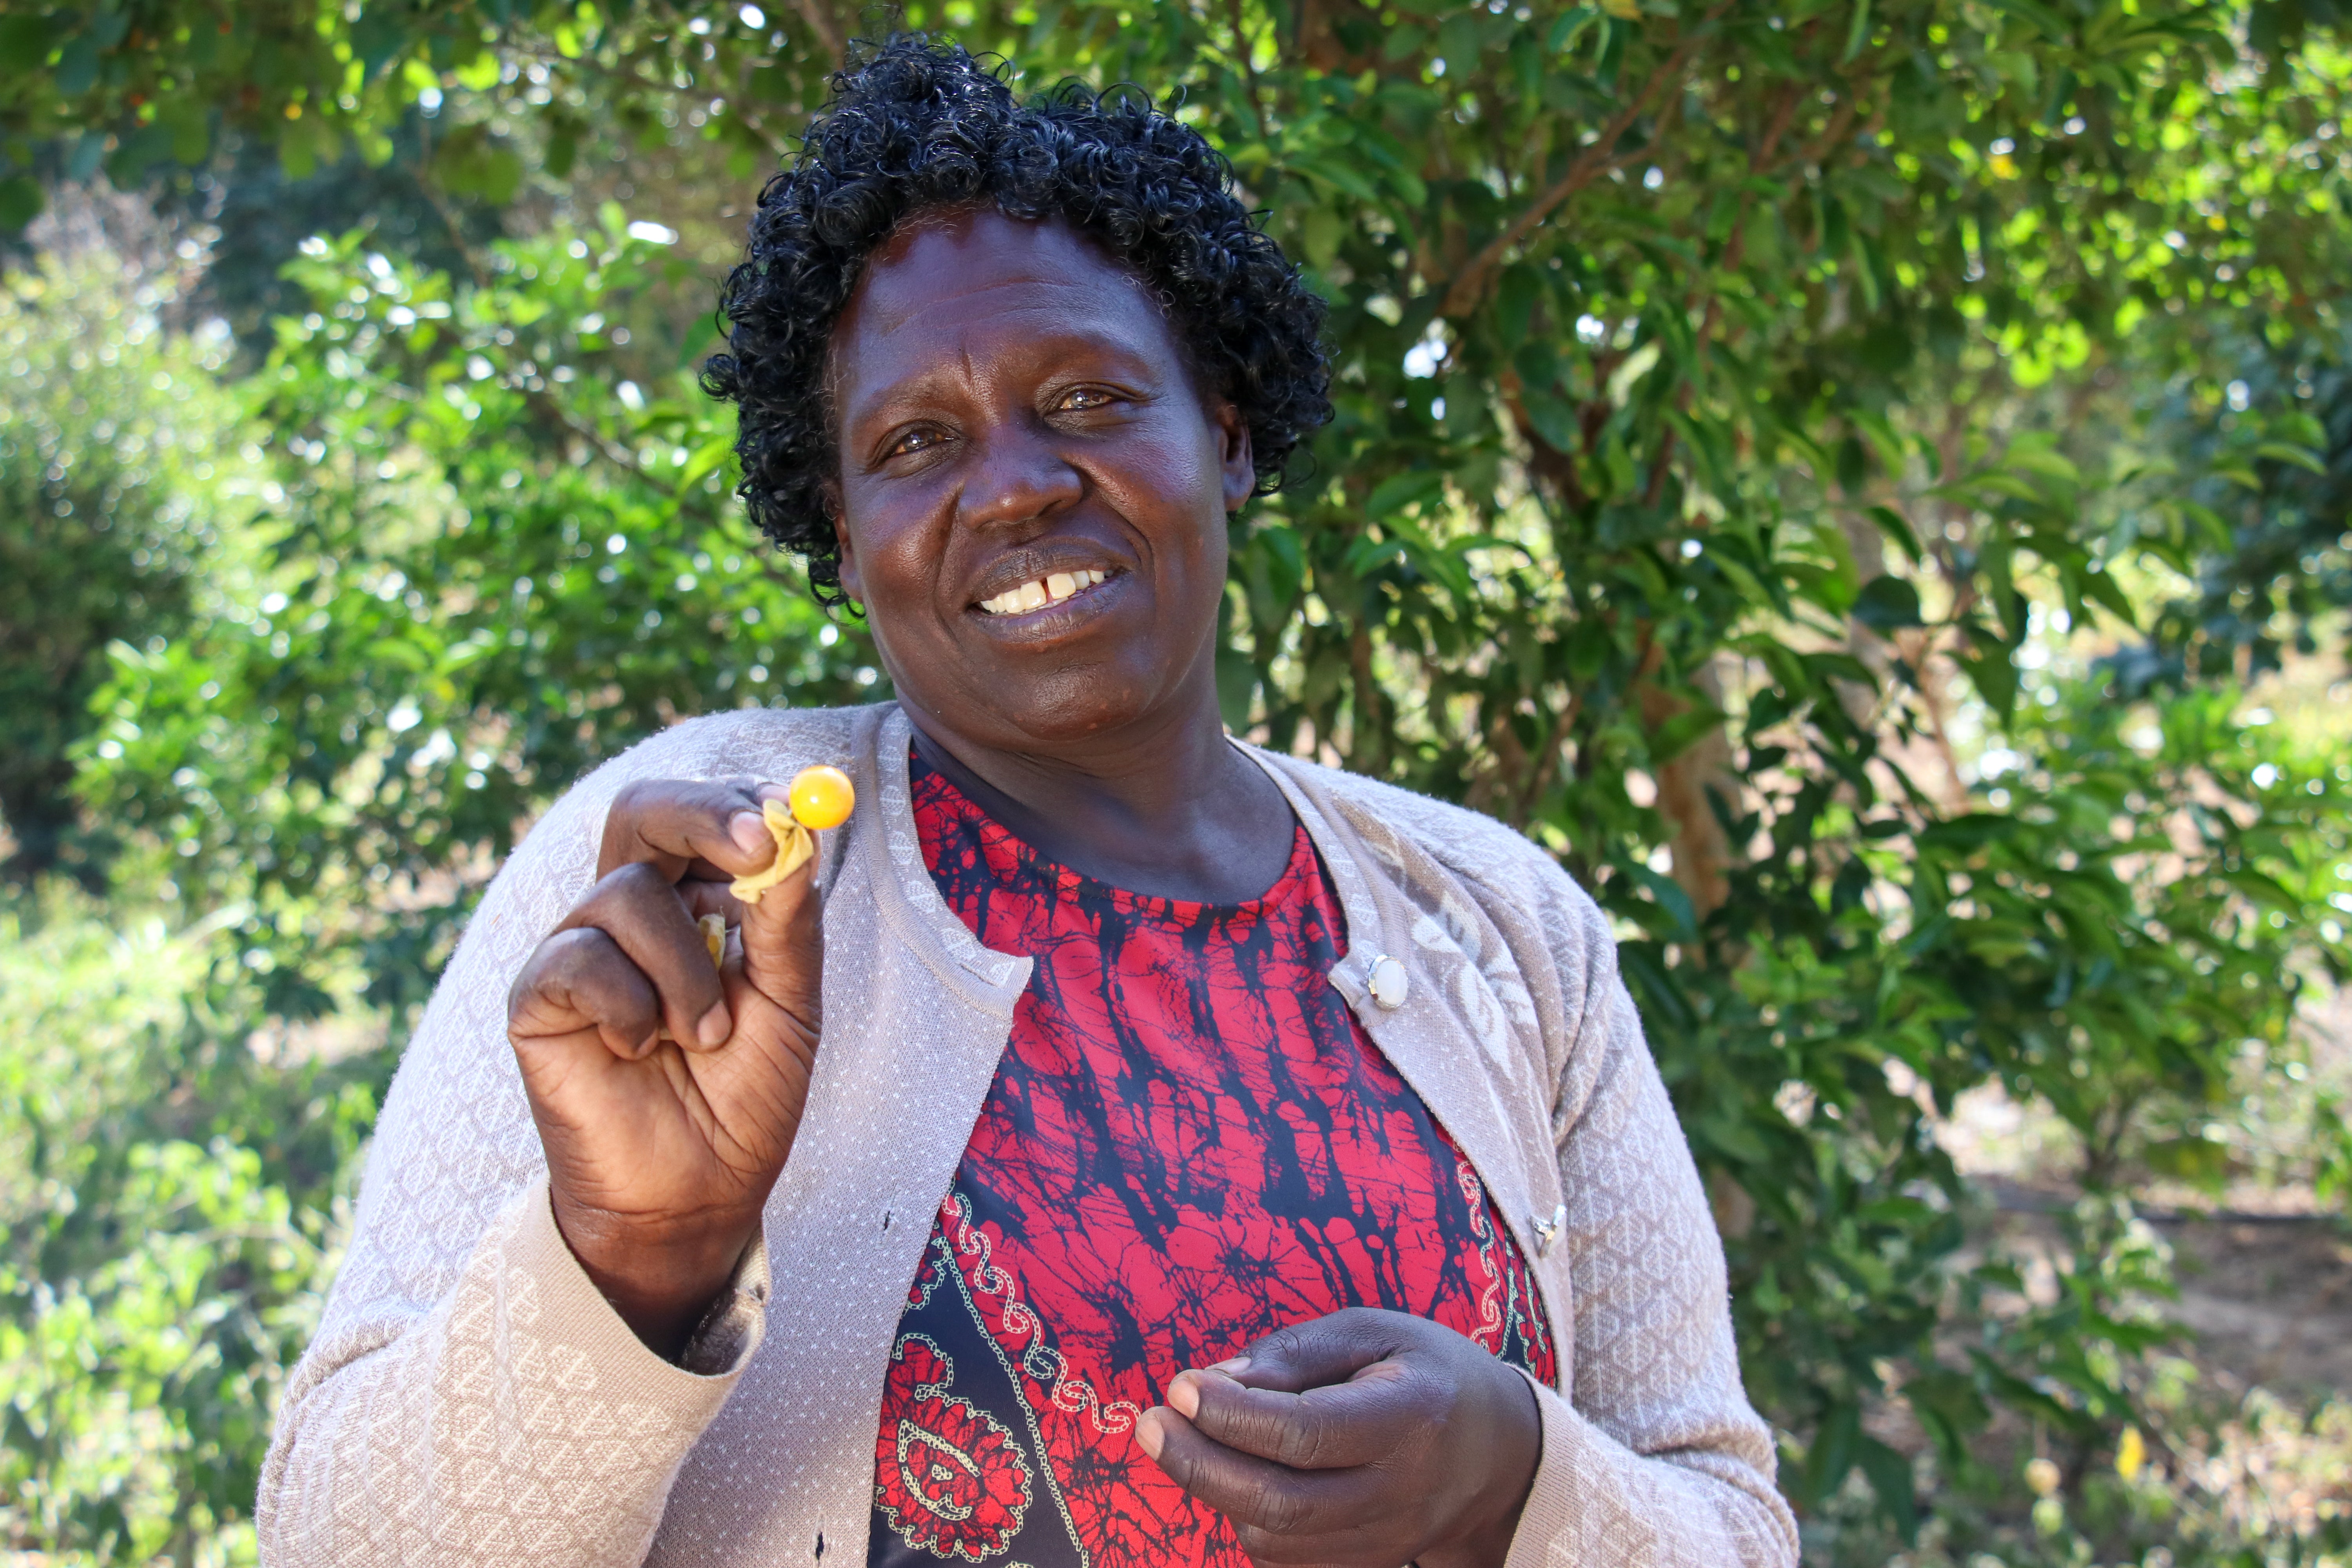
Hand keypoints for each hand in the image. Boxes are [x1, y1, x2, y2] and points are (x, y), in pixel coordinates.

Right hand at [506, 777, 824, 1357]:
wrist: (697, 1194)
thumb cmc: (745, 1095)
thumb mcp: (789, 1004)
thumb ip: (788, 923)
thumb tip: (797, 834)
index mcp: (696, 902)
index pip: (702, 815)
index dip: (735, 802)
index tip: (782, 813)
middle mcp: (633, 911)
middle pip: (642, 812)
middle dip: (701, 816)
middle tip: (755, 843)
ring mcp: (580, 949)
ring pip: (627, 894)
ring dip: (685, 970)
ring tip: (704, 1037)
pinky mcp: (537, 996)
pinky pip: (580, 959)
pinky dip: (630, 1006)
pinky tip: (640, 1051)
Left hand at [1135, 1308, 1541, 1567]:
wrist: (1497, 1451)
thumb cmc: (1424, 1371)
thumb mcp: (1372, 1331)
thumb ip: (1295, 1352)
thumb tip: (1217, 1379)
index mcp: (1411, 1418)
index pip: (1306, 1433)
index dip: (1233, 1415)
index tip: (1180, 1386)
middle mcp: (1403, 1492)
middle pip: (1282, 1501)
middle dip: (1201, 1464)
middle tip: (1149, 1423)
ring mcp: (1389, 1541)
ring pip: (1277, 1540)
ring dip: (1216, 1492)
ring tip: (1182, 1441)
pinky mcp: (1371, 1567)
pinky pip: (1288, 1563)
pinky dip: (1245, 1523)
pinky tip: (1230, 1476)